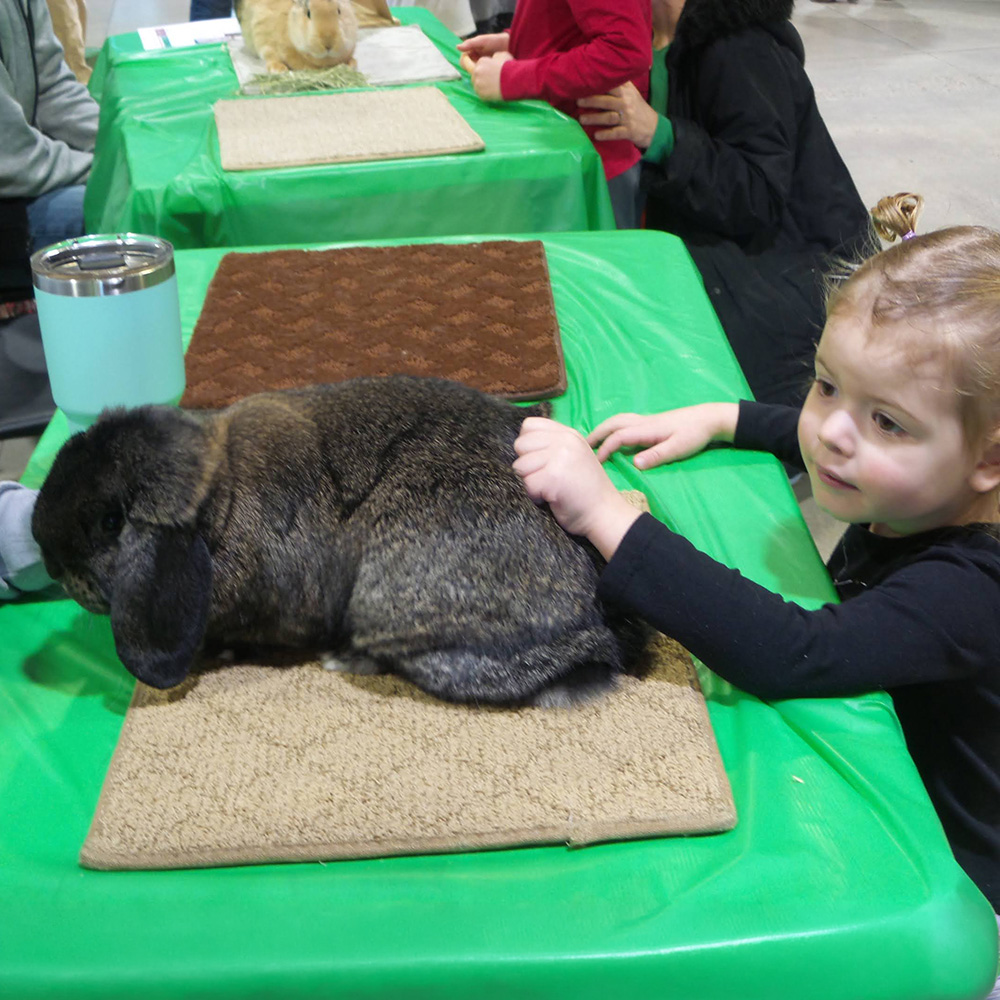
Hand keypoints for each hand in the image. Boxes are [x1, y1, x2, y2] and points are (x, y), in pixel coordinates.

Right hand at [457, 32, 508, 74]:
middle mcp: (475, 59)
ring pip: (475, 72)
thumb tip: (457, 47)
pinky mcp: (487, 71)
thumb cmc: (495, 41)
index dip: (466, 63)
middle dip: (473, 69)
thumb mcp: (482, 41)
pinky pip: (482, 75)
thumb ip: (470, 43)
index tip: (473, 62)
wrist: (509, 45)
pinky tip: (489, 73)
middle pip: (468, 68)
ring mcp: (481, 65)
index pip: (463, 61)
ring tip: (487, 68)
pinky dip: (484, 75)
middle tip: (481, 67)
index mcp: (471, 52)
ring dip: (478, 72)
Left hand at [468, 50, 512, 101]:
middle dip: (480, 77)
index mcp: (481, 61)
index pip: (477, 65)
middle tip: (490, 80)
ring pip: (476, 85)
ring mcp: (477, 84)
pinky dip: (485, 93)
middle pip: (474, 75)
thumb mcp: (503, 55)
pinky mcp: (480, 94)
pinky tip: (493, 92)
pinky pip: (480, 94)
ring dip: (482, 86)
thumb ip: (495, 56)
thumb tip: (493, 59)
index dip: (483, 69)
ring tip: (492, 86)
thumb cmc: (510, 67)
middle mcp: (476, 72)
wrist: (513, 81)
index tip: (488, 73)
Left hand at [513, 417, 641, 558]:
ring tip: (550, 488)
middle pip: (520, 445)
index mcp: (568, 434)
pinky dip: (535, 496)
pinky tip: (551, 498)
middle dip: (526, 465)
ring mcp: (560, 457)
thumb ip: (552, 444)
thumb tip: (521, 443)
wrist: (604, 512)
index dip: (528, 445)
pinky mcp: (554, 476)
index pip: (529, 425)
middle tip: (545, 477)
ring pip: (520, 465)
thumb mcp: (573, 455)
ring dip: (530, 481)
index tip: (540, 461)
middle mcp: (565, 440)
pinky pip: (528, 484)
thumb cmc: (584, 489)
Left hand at [577, 83, 659, 149]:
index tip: (584, 82)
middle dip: (591, 100)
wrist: (653, 127)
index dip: (598, 83)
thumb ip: (620, 84)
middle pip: (607, 100)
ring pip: (609, 117)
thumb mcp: (631, 93)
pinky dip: (605, 134)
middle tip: (577, 101)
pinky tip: (596, 135)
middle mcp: (626, 103)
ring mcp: (628, 118)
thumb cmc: (637, 108)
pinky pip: (615, 133)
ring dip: (594, 118)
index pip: (612, 85)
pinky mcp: (629, 132)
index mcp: (626, 92)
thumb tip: (603, 69)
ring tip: (581, 119)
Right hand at [587, 403, 739, 468]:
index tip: (596, 463)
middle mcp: (643, 422)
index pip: (618, 437)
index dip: (605, 449)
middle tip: (582, 447)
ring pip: (618, 420)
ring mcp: (646, 420)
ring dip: (603, 428)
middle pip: (613, 424)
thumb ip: (657, 456)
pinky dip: (612, 427)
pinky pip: (624, 422)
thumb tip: (635, 464)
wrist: (709, 418)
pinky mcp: (651, 421)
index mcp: (646, 429)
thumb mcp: (678, 448)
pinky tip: (613, 435)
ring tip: (592, 440)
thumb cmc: (695, 434)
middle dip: (596, 434)